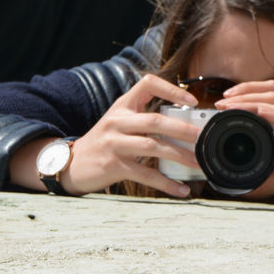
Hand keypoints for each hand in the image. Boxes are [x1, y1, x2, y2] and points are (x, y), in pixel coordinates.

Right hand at [61, 75, 202, 196]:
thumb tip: (184, 124)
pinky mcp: (114, 166)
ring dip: (179, 156)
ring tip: (198, 162)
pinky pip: (146, 175)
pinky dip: (166, 183)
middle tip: (202, 137)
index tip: (192, 101)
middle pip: (155, 120)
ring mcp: (115, 144)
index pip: (148, 84)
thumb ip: (144, 118)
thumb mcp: (119, 122)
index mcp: (123, 106)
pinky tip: (181, 188)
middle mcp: (118, 121)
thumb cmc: (103, 142)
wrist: (71, 163)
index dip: (172, 89)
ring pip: (153, 147)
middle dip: (183, 129)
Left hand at [214, 82, 273, 202]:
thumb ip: (271, 180)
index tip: (221, 106)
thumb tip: (245, 188)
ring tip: (230, 104)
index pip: (268, 99)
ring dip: (251, 100)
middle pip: (269, 92)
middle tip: (219, 101)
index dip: (244, 96)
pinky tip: (259, 113)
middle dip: (242, 92)